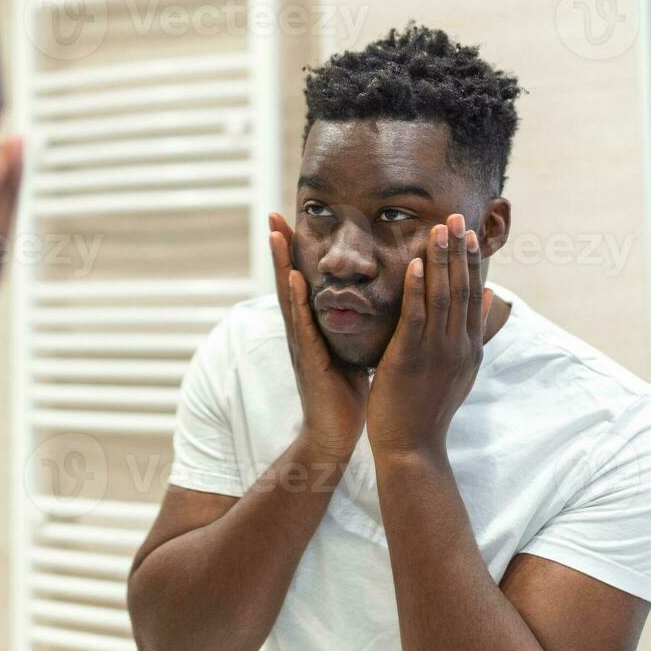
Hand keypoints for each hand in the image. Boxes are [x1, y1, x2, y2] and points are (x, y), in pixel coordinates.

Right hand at [269, 212, 368, 460]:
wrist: (336, 435)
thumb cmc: (348, 395)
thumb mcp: (354, 350)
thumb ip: (356, 326)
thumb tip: (378, 302)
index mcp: (314, 327)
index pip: (304, 281)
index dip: (297, 253)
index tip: (293, 220)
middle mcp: (302, 331)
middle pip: (288, 280)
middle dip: (281, 248)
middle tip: (273, 215)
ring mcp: (301, 344)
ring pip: (289, 296)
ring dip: (281, 263)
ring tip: (276, 233)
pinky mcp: (308, 359)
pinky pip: (302, 324)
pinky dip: (296, 299)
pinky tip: (294, 278)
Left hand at [366, 213, 492, 458]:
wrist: (413, 446)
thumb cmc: (428, 407)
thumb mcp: (460, 368)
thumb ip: (473, 331)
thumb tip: (489, 296)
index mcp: (469, 346)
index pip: (473, 294)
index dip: (471, 261)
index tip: (469, 231)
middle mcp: (458, 345)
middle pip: (461, 288)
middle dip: (459, 251)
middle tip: (456, 216)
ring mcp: (436, 352)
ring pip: (442, 297)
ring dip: (440, 260)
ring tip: (438, 229)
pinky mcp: (411, 359)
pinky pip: (415, 318)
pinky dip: (416, 289)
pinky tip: (414, 264)